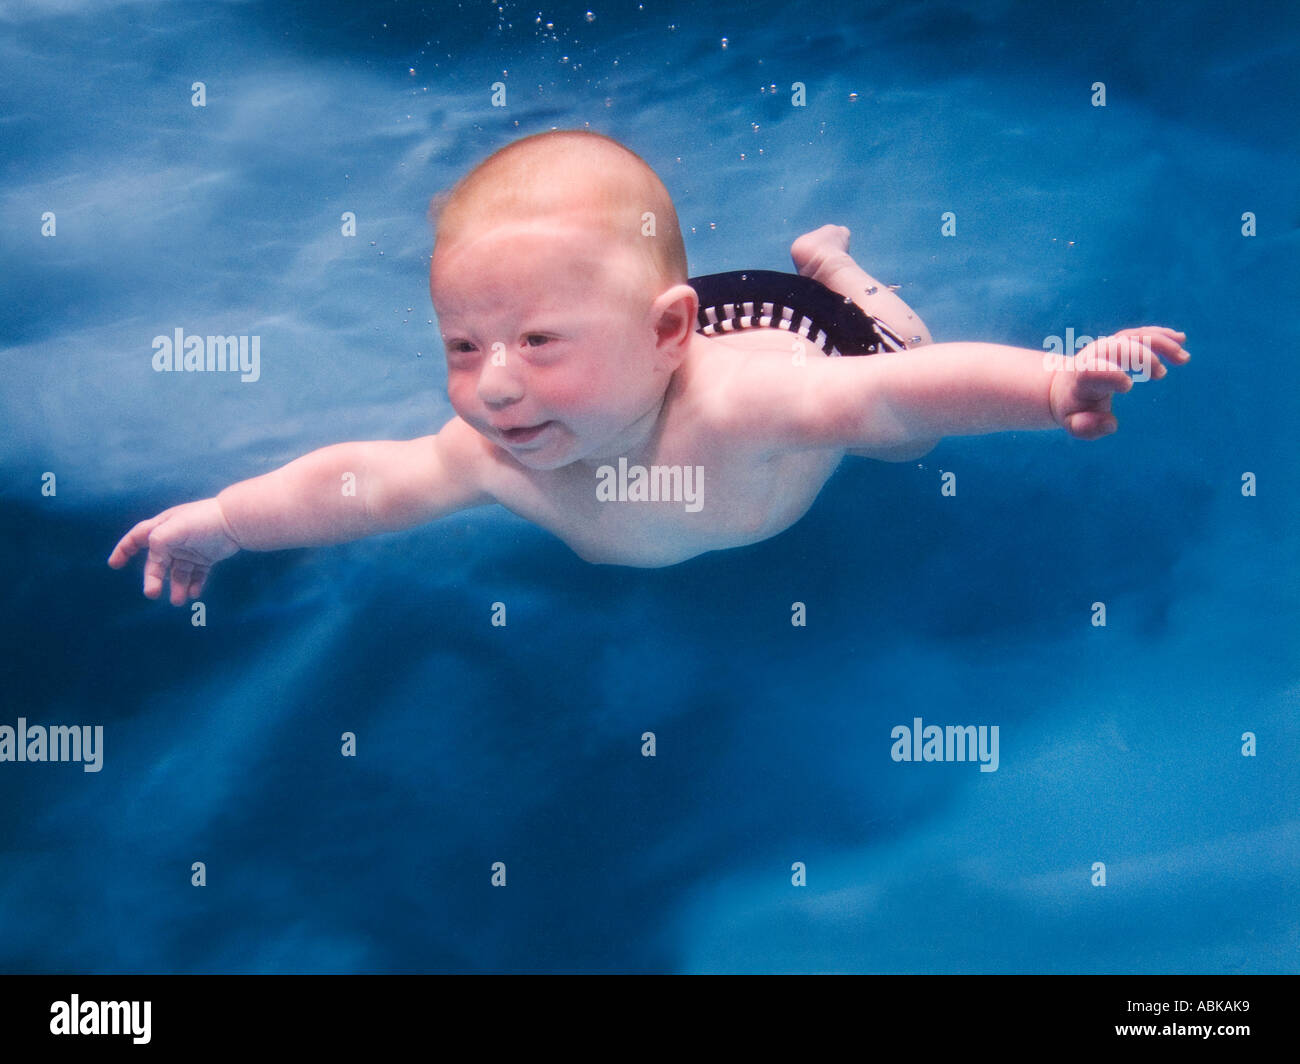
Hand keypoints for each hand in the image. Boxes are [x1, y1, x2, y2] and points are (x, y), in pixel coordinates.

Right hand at [107, 498, 241, 604]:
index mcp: (162, 528)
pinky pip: (196, 575)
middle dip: (154, 579)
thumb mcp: (174, 528)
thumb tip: (153, 555)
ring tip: (180, 601)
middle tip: (153, 594)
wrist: (235, 522)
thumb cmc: (203, 521)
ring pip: (177, 573)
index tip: (114, 565)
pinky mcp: (206, 557)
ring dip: (177, 587)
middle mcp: (174, 539)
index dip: (123, 550)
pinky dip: (194, 585)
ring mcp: (190, 549)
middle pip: (157, 563)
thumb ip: (157, 541)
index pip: (136, 538)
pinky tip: (194, 594)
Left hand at [1049, 326, 1188, 438]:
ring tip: (1183, 359)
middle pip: (1118, 347)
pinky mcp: (1119, 342)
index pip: (1093, 371)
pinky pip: (1140, 333)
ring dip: (1160, 343)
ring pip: (1133, 336)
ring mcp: (1107, 346)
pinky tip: (1181, 340)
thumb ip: (1087, 427)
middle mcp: (1095, 356)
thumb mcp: (1074, 423)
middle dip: (1142, 356)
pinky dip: (1160, 335)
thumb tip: (1110, 423)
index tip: (1128, 387)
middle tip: (1162, 375)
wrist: (1064, 386)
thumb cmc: (1074, 408)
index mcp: (1082, 378)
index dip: (1111, 375)